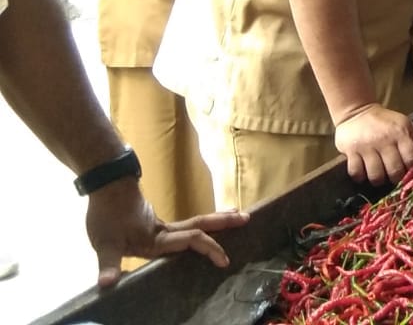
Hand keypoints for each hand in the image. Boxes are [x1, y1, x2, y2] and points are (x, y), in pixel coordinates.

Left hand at [85, 179, 247, 286]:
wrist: (107, 187)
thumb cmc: (107, 215)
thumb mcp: (104, 243)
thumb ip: (108, 264)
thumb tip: (106, 285)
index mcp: (158, 238)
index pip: (191, 239)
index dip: (209, 248)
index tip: (224, 260)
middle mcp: (165, 231)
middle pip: (200, 224)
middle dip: (223, 222)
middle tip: (247, 218)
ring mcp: (162, 226)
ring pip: (195, 222)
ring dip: (217, 219)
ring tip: (237, 215)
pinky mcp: (156, 224)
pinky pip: (186, 226)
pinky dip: (202, 224)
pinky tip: (204, 226)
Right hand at [333, 103, 412, 184]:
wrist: (357, 111)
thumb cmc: (386, 122)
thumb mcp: (407, 125)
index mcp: (401, 132)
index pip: (412, 158)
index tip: (411, 176)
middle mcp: (385, 140)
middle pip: (395, 171)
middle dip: (396, 179)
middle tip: (394, 177)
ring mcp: (367, 146)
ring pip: (376, 176)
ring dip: (378, 180)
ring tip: (379, 174)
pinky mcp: (350, 151)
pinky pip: (357, 173)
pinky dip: (360, 177)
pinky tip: (364, 171)